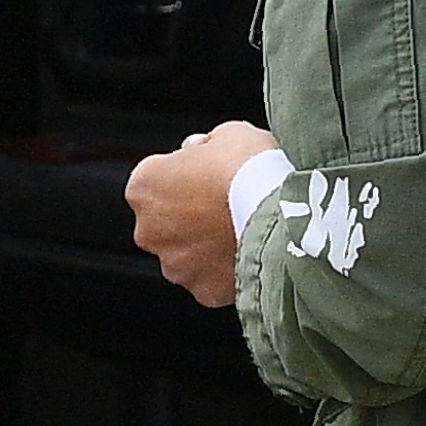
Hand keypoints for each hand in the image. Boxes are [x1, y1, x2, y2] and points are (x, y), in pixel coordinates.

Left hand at [126, 120, 279, 307]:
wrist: (281, 212)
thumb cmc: (250, 166)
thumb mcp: (226, 134)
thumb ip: (204, 146)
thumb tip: (201, 153)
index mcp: (143, 186)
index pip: (157, 177)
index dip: (186, 171)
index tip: (211, 171)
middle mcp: (149, 230)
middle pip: (166, 220)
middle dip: (190, 213)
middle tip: (227, 202)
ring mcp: (175, 265)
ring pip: (187, 253)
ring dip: (207, 244)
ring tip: (243, 227)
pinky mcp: (203, 291)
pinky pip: (212, 278)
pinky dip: (226, 269)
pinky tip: (249, 250)